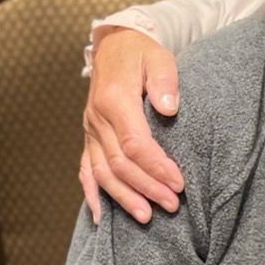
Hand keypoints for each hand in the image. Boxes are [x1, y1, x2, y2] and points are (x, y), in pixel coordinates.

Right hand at [79, 27, 183, 224]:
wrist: (114, 47)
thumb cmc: (142, 54)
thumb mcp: (159, 57)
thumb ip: (164, 81)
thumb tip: (169, 108)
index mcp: (114, 100)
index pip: (135, 143)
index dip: (156, 166)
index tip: (178, 183)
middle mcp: (97, 119)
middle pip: (119, 163)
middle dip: (146, 187)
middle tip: (171, 205)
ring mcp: (90, 131)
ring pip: (102, 172)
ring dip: (123, 197)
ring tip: (145, 217)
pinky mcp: (89, 137)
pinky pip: (85, 169)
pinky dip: (92, 194)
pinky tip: (100, 218)